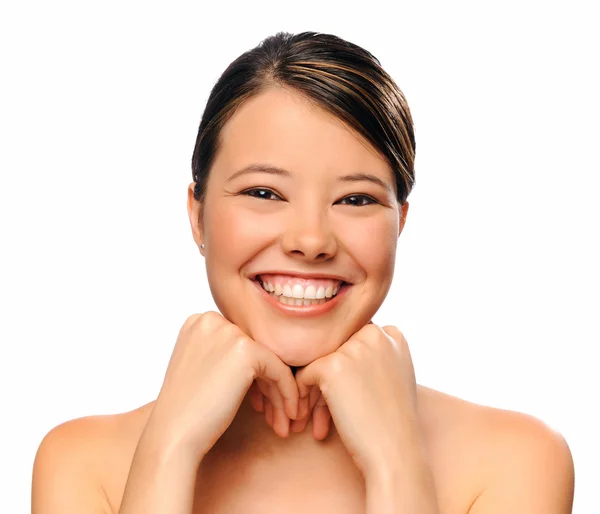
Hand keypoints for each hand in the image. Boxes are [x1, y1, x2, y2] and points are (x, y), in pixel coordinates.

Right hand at [146, 312, 299, 463]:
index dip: (254, 376)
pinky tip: (288, 415)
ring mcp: (228, 333)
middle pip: (256, 352)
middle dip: (268, 385)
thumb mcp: (201, 368)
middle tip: (275, 415)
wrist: (174, 435)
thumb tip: (262, 355)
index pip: (241, 344)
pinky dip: (288, 393)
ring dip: (279, 393)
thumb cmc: (187, 410)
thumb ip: (224, 353)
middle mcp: (213, 320)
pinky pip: (280, 370)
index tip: (260, 403)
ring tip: (283, 423)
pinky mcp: (245, 350)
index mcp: (200, 321)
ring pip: (270, 361)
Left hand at [294, 324, 419, 476]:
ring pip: (318, 362)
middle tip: (321, 408)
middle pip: (334, 349)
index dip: (345, 365)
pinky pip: (304, 375)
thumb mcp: (394, 376)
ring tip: (309, 417)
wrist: (396, 452)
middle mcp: (374, 334)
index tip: (345, 393)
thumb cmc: (393, 421)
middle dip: (326, 377)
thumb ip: (375, 355)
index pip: (352, 339)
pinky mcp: (333, 366)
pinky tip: (304, 418)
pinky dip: (302, 396)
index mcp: (391, 335)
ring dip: (312, 389)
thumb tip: (343, 348)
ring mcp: (354, 348)